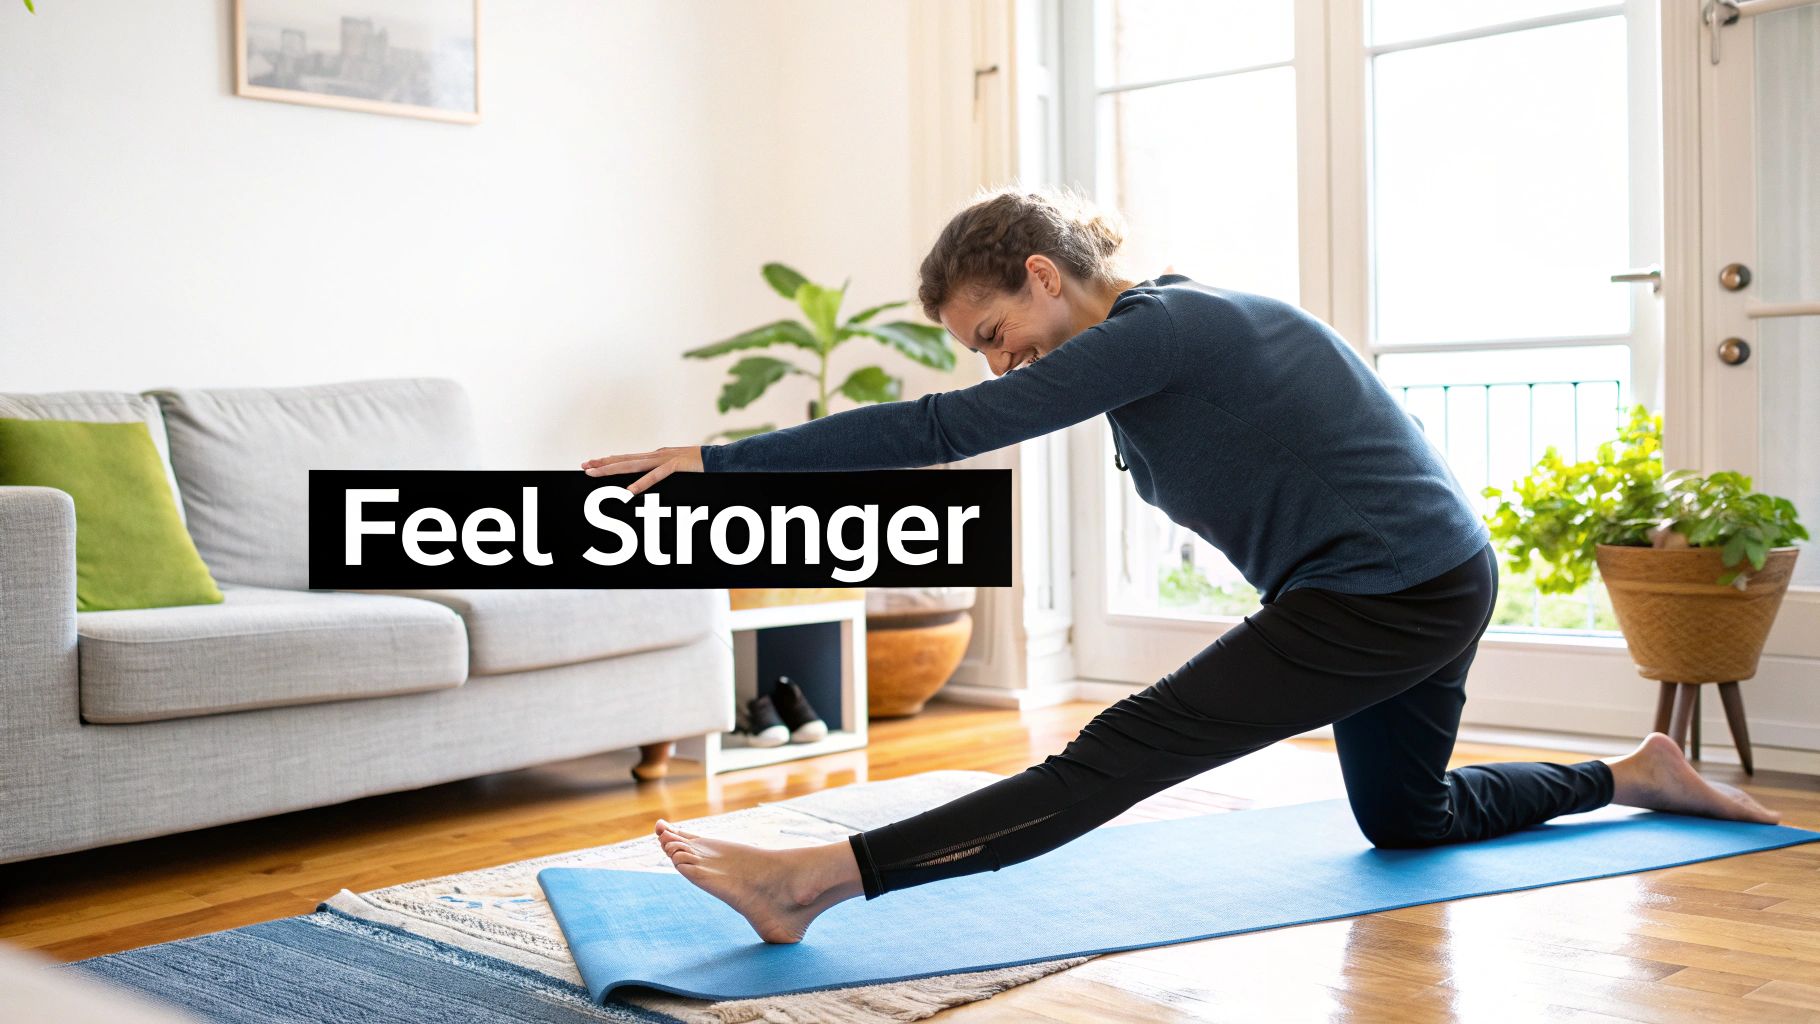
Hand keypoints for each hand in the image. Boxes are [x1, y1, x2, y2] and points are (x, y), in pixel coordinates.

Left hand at [580, 445, 703, 495]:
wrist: (722, 459)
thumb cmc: (701, 466)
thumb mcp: (676, 468)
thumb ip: (662, 471)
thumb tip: (648, 478)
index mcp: (656, 456)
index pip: (627, 458)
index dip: (608, 461)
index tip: (590, 464)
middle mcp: (657, 455)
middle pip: (624, 460)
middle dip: (603, 464)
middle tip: (584, 467)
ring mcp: (665, 459)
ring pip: (633, 465)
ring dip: (612, 469)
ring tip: (595, 474)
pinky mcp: (676, 465)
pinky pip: (656, 476)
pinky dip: (642, 484)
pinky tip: (628, 492)